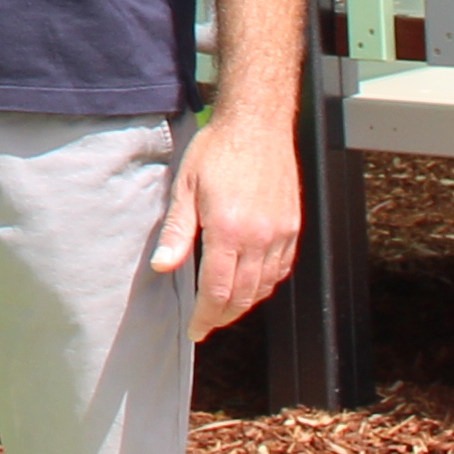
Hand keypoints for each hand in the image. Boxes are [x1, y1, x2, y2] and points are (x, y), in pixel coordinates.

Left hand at [150, 99, 302, 331]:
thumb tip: (161, 267)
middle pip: (242, 296)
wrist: (257, 124)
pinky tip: (251, 285)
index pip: (217, 292)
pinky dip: (266, 284)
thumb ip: (176, 232)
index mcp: (228, 231)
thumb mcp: (185, 188)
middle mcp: (259, 238)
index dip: (205, 317)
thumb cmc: (217, 150)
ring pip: (264, 286)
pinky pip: (281, 269)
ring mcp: (280, 234)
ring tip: (224, 308)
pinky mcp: (292, 226)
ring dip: (244, 304)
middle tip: (206, 324)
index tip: (195, 330)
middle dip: (222, 316)